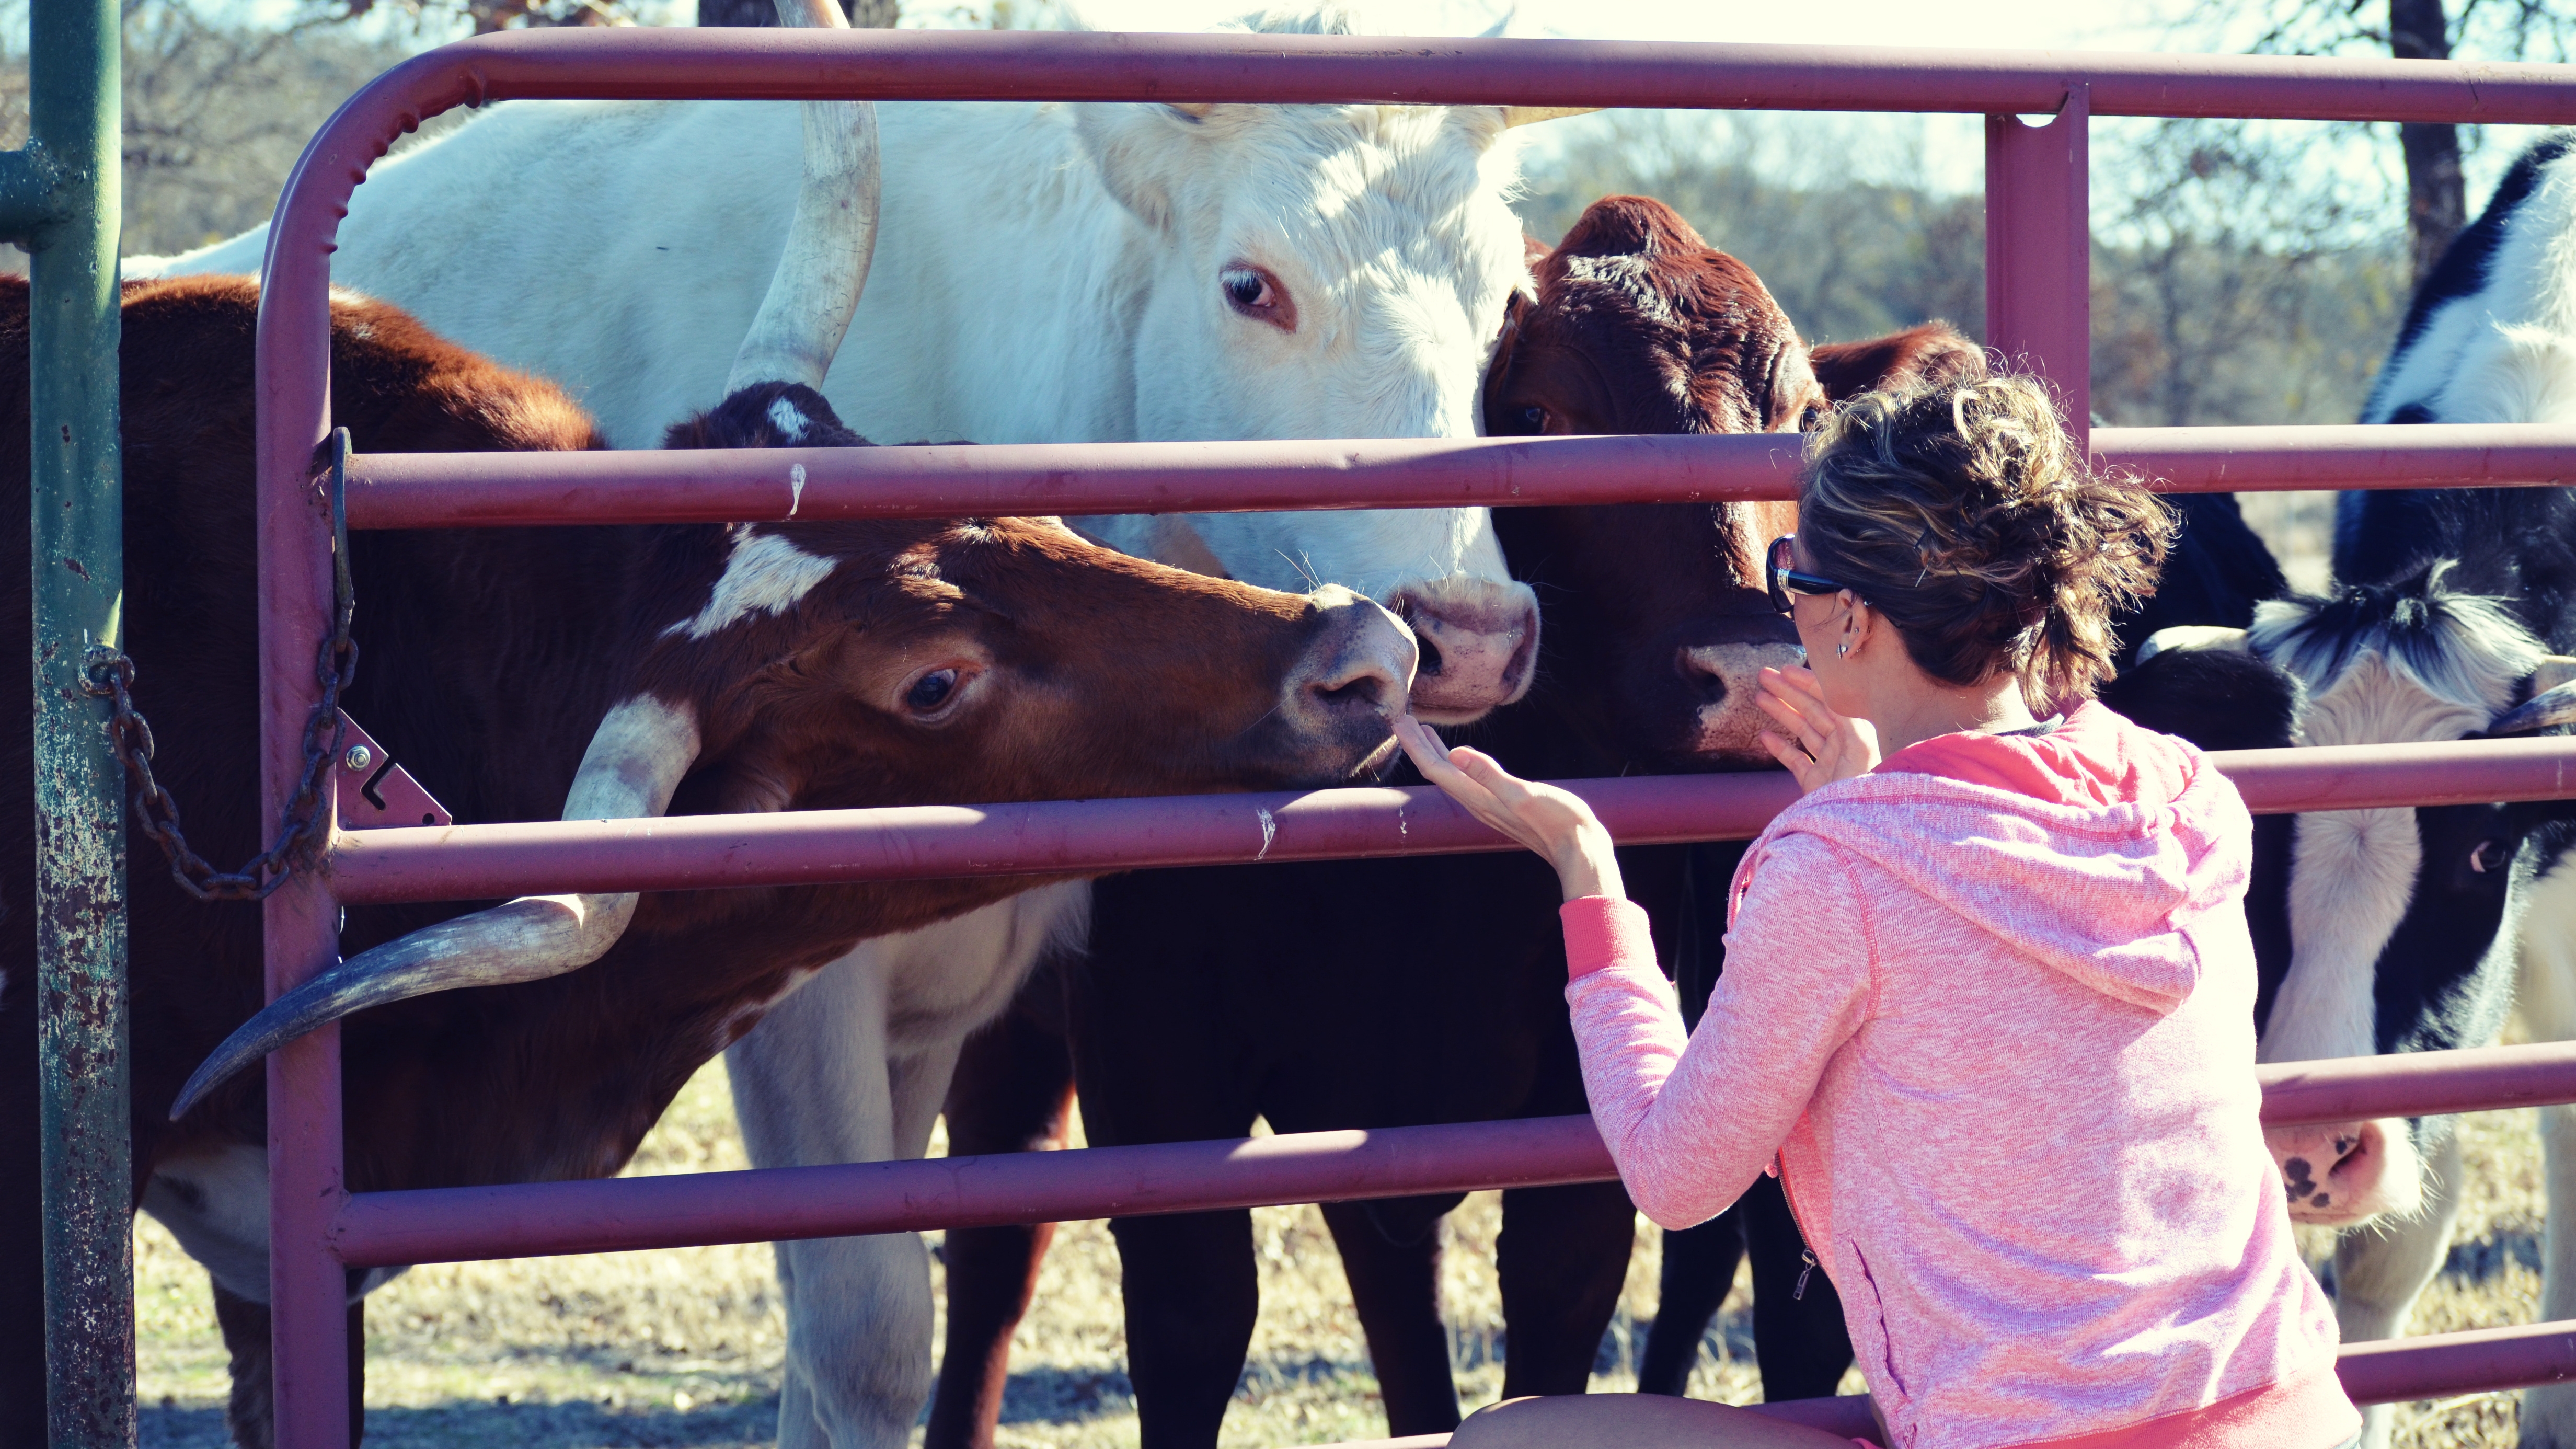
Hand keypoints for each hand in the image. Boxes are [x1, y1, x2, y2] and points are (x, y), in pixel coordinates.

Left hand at [1395, 716, 1623, 901]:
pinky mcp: (1501, 805)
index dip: (1415, 745)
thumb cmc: (1559, 822)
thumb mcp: (1524, 794)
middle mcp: (1478, 802)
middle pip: (1438, 772)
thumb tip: (1455, 753)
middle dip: (1418, 746)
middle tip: (1402, 720)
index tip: (1399, 721)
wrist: (1581, 850)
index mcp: (1478, 797)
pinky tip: (1460, 757)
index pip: (1436, 769)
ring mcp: (1489, 805)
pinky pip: (1467, 780)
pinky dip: (1456, 763)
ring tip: (1424, 733)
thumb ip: (1489, 774)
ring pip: (1451, 776)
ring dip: (1435, 753)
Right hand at [1756, 664, 1879, 793]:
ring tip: (1759, 697)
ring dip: (1781, 712)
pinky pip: (1795, 760)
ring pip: (1802, 730)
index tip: (1784, 670)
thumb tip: (1834, 694)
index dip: (1806, 682)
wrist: (1854, 833)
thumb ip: (1848, 718)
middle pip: (1812, 710)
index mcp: (1854, 733)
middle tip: (1763, 676)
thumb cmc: (1864, 790)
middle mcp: (1842, 745)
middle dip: (1788, 691)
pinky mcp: (1816, 783)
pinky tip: (1763, 736)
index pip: (1828, 699)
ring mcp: (1828, 764)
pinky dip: (1779, 747)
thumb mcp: (1861, 750)